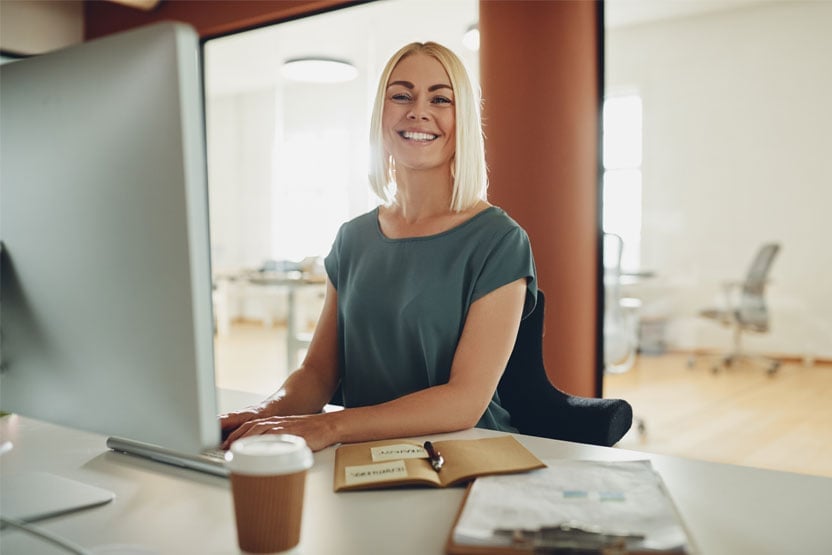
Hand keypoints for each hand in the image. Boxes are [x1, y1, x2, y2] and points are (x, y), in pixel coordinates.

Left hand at [220, 412, 335, 451]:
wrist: (328, 426)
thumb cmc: (312, 432)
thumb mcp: (291, 434)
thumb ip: (278, 441)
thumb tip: (267, 457)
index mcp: (275, 422)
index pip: (251, 425)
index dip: (236, 434)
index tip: (226, 443)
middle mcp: (277, 423)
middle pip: (250, 427)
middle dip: (235, 437)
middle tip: (224, 448)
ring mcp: (283, 428)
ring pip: (258, 431)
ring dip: (244, 441)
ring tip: (233, 450)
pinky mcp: (290, 435)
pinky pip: (273, 439)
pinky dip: (261, 444)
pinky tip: (253, 451)